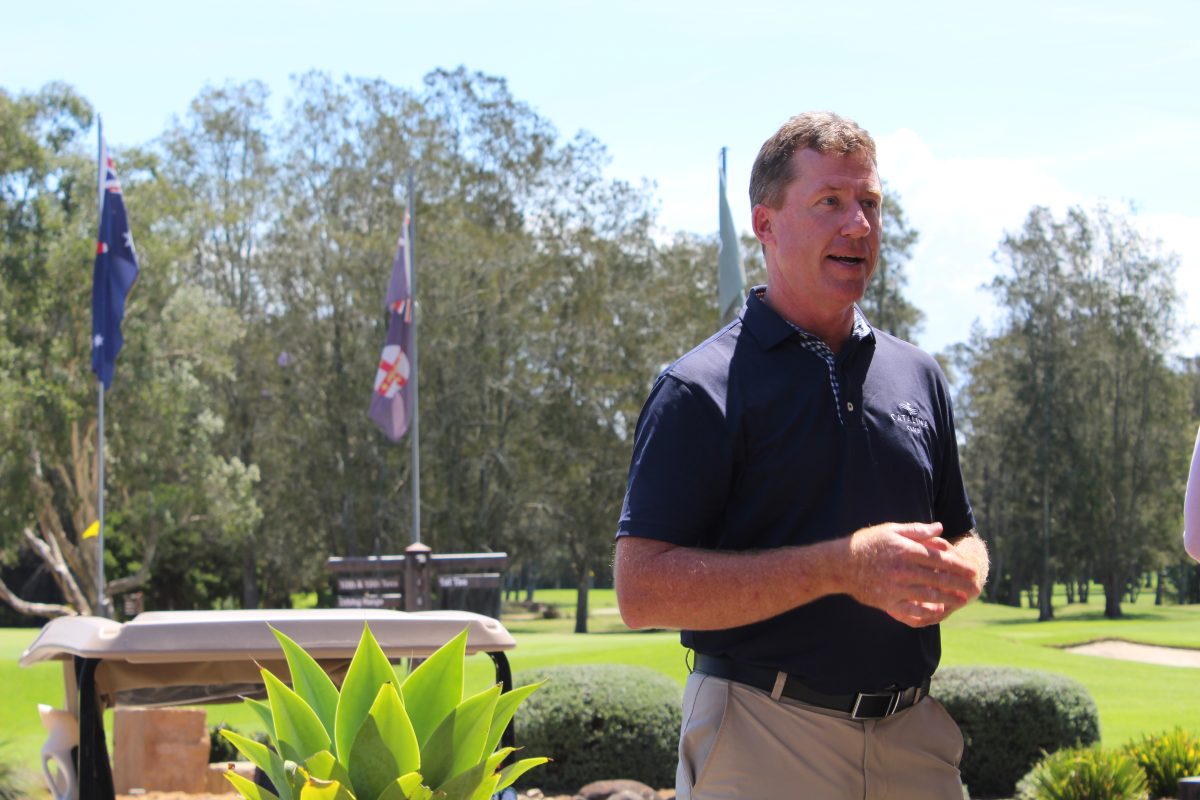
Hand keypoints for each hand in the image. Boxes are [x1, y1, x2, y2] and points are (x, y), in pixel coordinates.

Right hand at [845, 522, 980, 627]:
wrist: (840, 565)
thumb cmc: (867, 544)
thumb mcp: (891, 530)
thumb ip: (917, 531)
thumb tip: (940, 528)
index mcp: (905, 550)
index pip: (940, 559)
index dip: (959, 566)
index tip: (972, 571)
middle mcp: (902, 570)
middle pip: (938, 578)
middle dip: (960, 584)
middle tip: (975, 588)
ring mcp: (895, 587)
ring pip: (929, 595)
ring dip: (949, 598)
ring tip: (962, 600)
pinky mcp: (887, 601)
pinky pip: (912, 609)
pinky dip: (928, 611)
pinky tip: (939, 611)